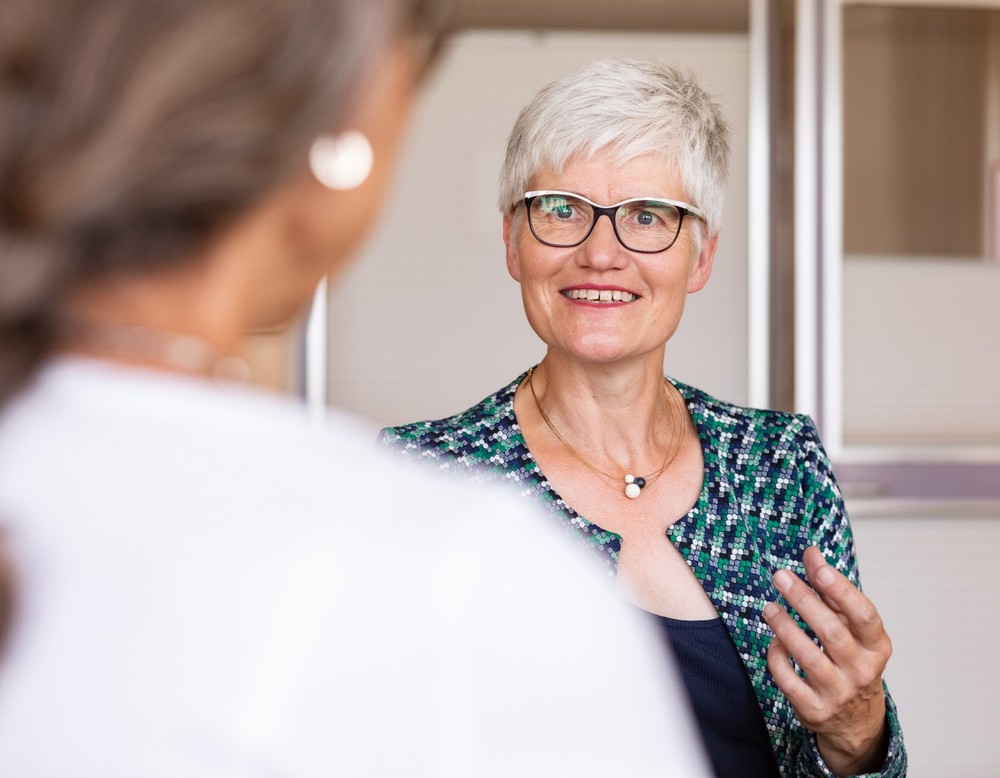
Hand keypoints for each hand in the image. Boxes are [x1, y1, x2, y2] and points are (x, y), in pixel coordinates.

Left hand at [763, 546, 890, 776]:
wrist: (857, 722)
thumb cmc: (852, 662)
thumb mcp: (852, 630)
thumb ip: (832, 593)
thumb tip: (812, 555)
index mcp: (877, 648)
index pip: (863, 615)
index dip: (841, 590)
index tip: (818, 567)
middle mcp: (862, 671)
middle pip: (832, 632)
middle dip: (804, 600)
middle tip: (780, 577)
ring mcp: (838, 693)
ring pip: (808, 656)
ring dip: (785, 627)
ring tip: (770, 608)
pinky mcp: (815, 710)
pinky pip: (789, 680)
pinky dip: (777, 657)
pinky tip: (773, 641)